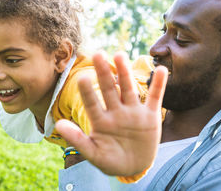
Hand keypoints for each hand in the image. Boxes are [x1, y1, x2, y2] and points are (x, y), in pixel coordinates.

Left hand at [55, 51, 167, 176]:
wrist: (133, 167)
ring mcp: (133, 112)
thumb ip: (78, 140)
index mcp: (101, 121)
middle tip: (98, 54)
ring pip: (128, 89)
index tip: (82, 78)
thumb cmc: (110, 160)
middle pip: (109, 89)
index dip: (88, 92)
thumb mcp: (94, 153)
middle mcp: (116, 112)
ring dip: (125, 73)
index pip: (92, 104)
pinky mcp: (151, 116)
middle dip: (104, 72)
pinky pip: (156, 98)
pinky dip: (159, 85)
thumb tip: (58, 125)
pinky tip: (162, 70)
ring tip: (119, 55)